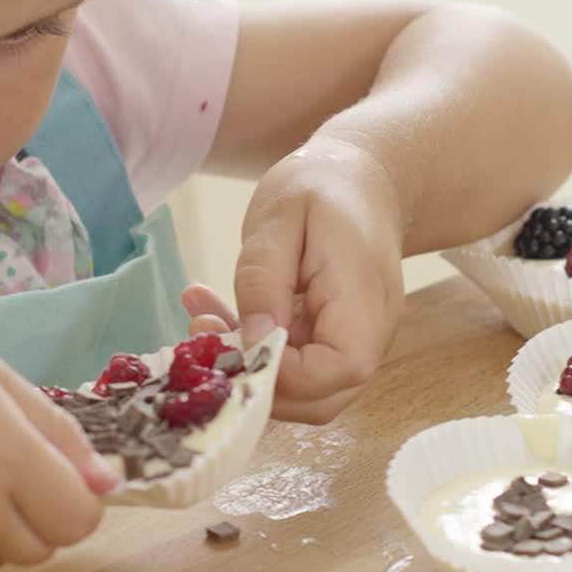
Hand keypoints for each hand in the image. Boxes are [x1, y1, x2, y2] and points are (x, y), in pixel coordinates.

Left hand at [185, 140, 405, 423]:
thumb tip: (252, 342)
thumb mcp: (279, 219)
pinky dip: (254, 345)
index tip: (233, 343)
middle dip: (256, 379)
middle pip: (321, 397)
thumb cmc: (323, 186)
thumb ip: (262, 280)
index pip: (339, 370)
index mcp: (364, 300)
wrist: (363, 174)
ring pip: (303, 386)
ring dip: (247, 362)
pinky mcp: (333, 336)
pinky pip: (295, 360)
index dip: (284, 376)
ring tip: (201, 317)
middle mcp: (370, 332)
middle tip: (203, 334)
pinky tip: (215, 310)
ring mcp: (355, 339)